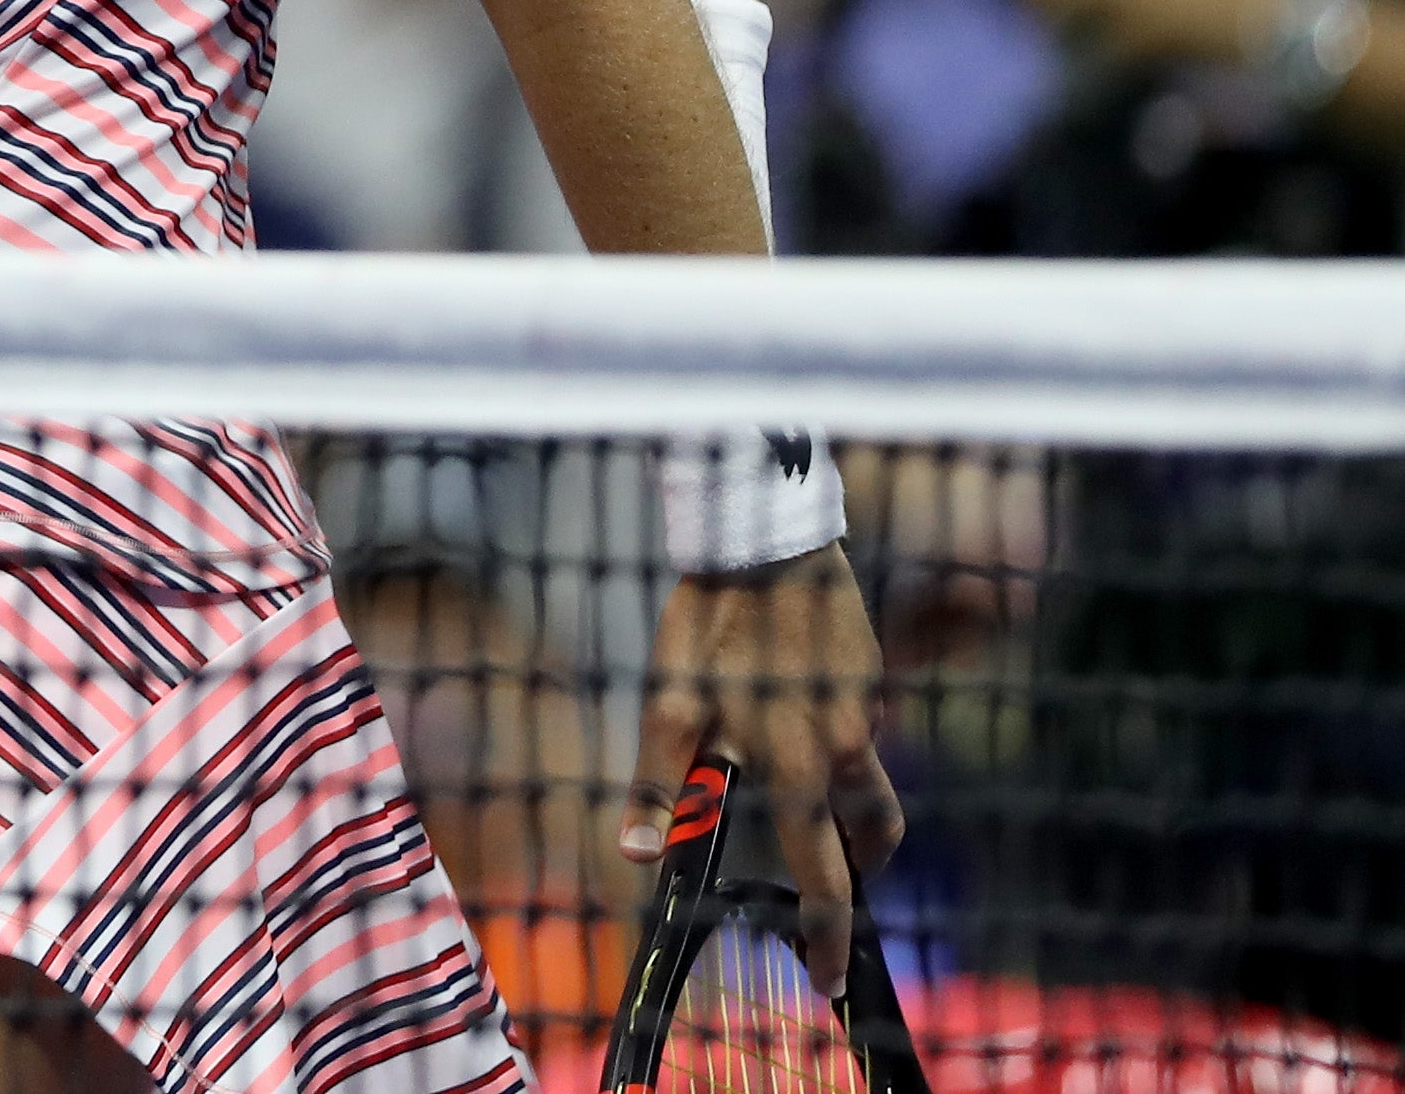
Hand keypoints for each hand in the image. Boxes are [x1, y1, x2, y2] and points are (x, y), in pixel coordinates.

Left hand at [628, 543, 899, 996]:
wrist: (766, 538)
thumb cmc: (710, 621)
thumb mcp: (670, 701)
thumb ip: (662, 782)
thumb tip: (640, 855)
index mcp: (801, 768)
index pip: (824, 875)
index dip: (825, 930)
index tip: (825, 976)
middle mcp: (848, 750)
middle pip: (869, 839)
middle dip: (851, 882)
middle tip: (825, 905)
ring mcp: (866, 714)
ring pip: (873, 791)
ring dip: (853, 823)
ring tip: (814, 828)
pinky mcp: (868, 680)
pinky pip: (859, 736)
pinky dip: (837, 755)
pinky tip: (796, 726)